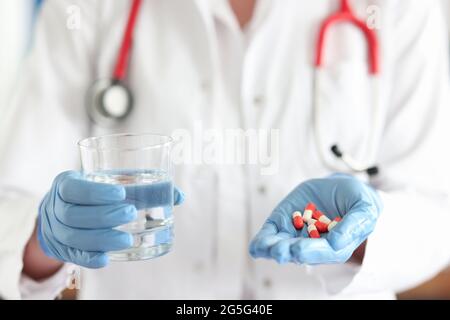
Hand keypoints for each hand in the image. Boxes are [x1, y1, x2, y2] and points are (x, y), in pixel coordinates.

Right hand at [37, 171, 183, 267]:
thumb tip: (178, 195)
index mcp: (66, 183)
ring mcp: (56, 230)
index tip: (121, 194)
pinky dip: (89, 258)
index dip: (96, 192)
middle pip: (74, 214)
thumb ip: (141, 187)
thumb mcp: (110, 183)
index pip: (74, 187)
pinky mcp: (62, 249)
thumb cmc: (94, 193)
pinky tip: (106, 259)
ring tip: (127, 239)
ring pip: (74, 237)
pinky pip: (73, 256)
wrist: (62, 210)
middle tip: (130, 214)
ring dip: (101, 239)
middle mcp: (55, 207)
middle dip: (103, 216)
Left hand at [249, 173, 381, 264]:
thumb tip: (336, 241)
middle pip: (299, 253)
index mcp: (336, 246)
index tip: (298, 249)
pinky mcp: (284, 223)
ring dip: (272, 248)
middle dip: (288, 252)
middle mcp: (314, 245)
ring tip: (265, 247)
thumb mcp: (364, 208)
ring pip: (282, 247)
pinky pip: (271, 235)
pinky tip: (256, 247)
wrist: (340, 187)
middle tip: (279, 250)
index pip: (323, 252)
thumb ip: (355, 224)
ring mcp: (297, 236)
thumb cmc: (356, 201)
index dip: (310, 251)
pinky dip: (262, 241)